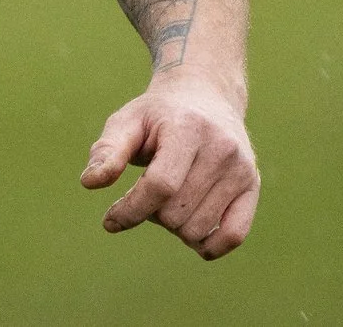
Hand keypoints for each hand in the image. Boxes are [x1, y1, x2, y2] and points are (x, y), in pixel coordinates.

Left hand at [81, 72, 259, 258]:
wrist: (205, 95)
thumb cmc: (158, 114)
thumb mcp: (127, 122)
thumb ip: (107, 151)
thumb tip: (89, 182)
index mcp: (187, 128)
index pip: (160, 185)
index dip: (131, 210)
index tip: (109, 221)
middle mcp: (221, 148)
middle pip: (176, 211)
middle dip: (149, 214)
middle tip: (146, 193)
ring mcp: (241, 168)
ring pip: (198, 229)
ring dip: (173, 227)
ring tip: (167, 201)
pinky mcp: (252, 185)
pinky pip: (233, 235)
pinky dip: (208, 246)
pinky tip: (190, 235)